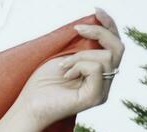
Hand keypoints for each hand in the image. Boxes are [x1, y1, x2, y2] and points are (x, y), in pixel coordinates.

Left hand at [10, 8, 124, 131]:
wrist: (28, 106)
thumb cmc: (42, 84)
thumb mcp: (65, 56)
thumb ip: (84, 44)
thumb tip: (95, 22)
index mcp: (99, 72)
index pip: (114, 44)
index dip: (108, 25)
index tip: (95, 11)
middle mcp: (105, 81)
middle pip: (118, 47)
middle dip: (99, 33)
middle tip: (77, 29)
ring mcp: (102, 90)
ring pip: (107, 57)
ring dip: (81, 55)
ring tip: (63, 65)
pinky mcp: (96, 97)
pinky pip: (97, 68)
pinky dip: (79, 65)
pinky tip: (66, 75)